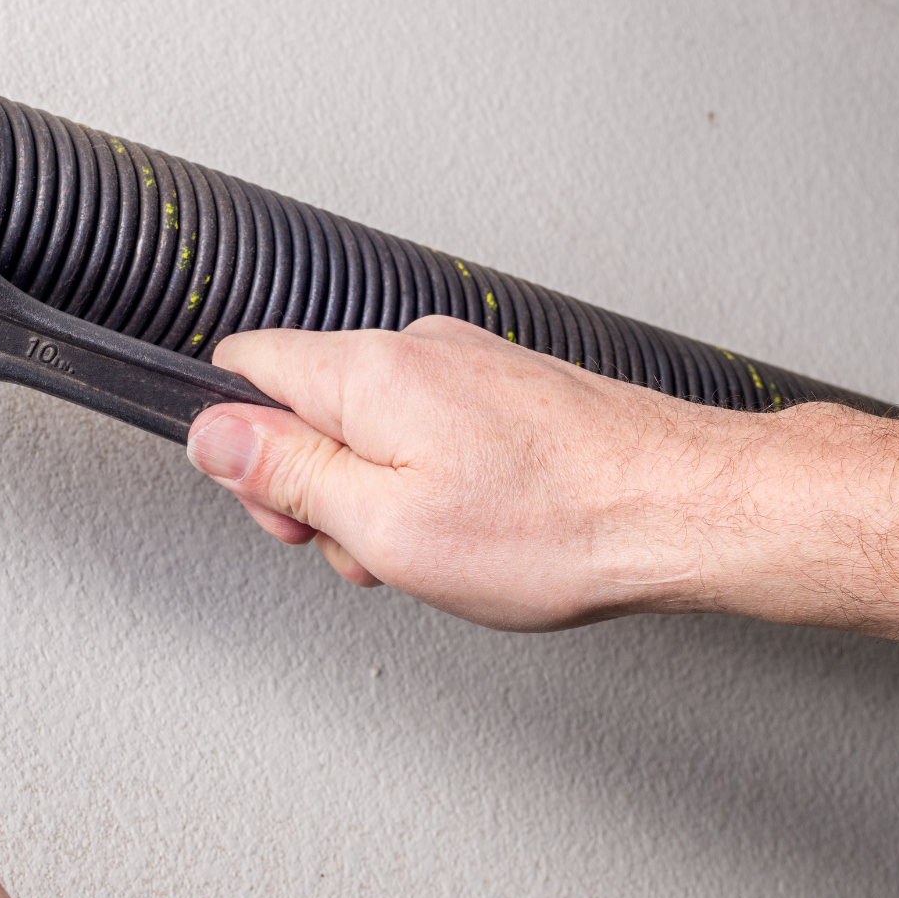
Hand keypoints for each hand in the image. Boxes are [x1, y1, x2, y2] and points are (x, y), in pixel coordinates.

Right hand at [187, 316, 898, 655]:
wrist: (685, 508)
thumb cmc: (555, 526)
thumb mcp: (384, 526)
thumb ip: (287, 473)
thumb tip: (213, 435)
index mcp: (368, 371)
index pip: (243, 367)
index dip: (239, 447)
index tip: (281, 506)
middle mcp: (417, 349)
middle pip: (307, 402)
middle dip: (317, 483)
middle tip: (365, 547)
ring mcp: (470, 364)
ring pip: (373, 424)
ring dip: (380, 492)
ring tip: (437, 548)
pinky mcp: (511, 389)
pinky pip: (431, 429)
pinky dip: (433, 481)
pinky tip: (479, 528)